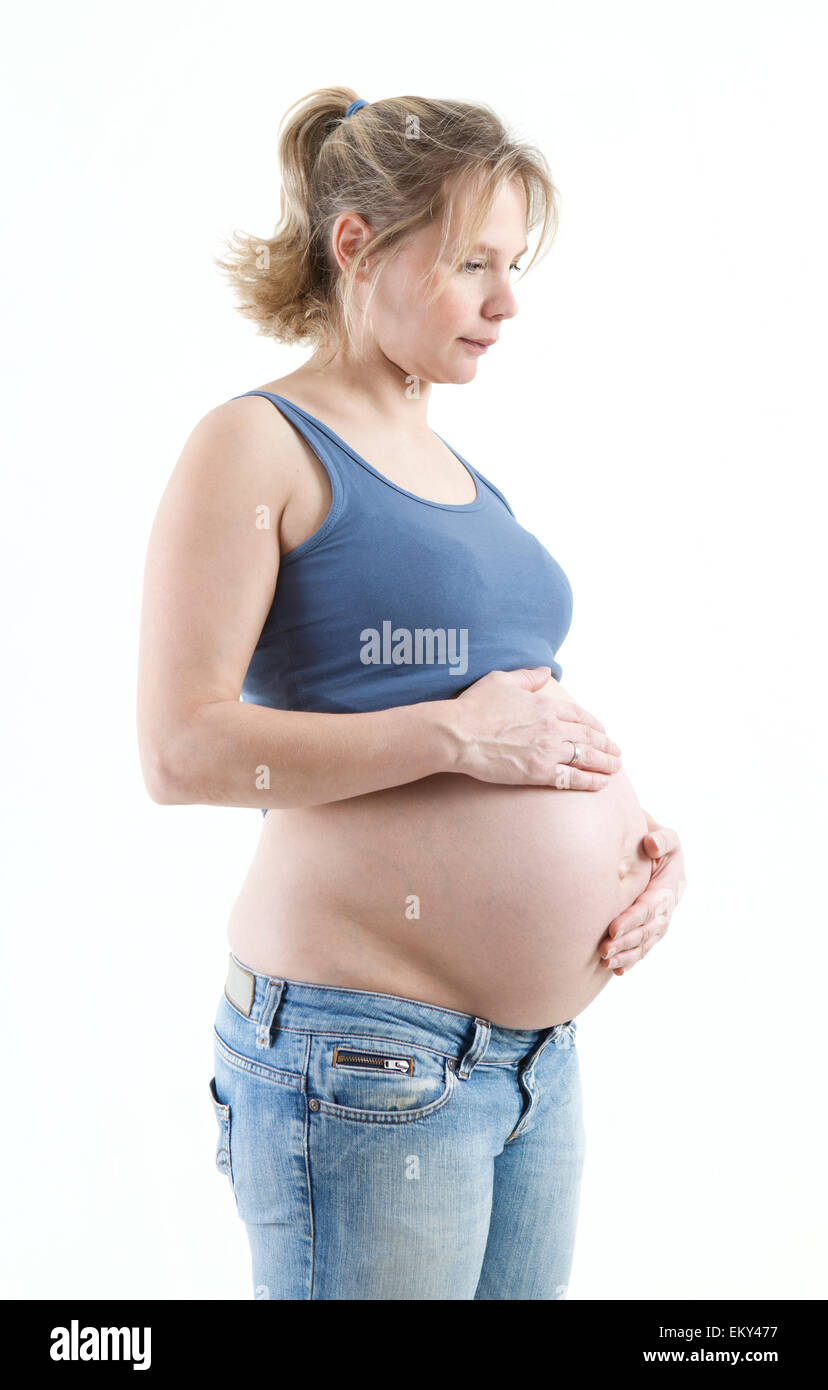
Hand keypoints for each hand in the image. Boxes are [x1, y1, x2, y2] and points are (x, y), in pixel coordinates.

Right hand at [451, 666, 623, 790]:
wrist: (459, 734)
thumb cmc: (474, 707)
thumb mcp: (500, 681)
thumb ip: (527, 676)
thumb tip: (545, 671)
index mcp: (544, 705)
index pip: (579, 715)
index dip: (594, 724)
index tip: (601, 731)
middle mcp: (552, 727)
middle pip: (589, 737)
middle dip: (607, 745)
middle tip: (616, 752)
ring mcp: (548, 750)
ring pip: (587, 757)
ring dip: (605, 763)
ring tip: (615, 768)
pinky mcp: (539, 772)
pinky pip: (573, 778)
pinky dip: (591, 781)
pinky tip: (602, 783)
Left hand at [599, 825, 686, 974]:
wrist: (654, 849)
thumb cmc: (655, 840)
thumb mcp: (665, 836)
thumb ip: (662, 839)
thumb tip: (651, 844)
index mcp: (671, 887)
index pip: (651, 907)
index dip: (633, 919)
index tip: (612, 929)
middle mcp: (668, 907)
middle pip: (649, 930)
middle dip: (627, 942)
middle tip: (604, 950)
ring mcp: (661, 920)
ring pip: (646, 942)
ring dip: (627, 955)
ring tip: (607, 963)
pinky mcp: (651, 927)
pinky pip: (644, 947)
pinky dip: (631, 959)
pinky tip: (617, 970)